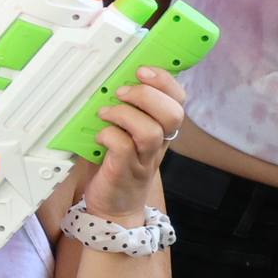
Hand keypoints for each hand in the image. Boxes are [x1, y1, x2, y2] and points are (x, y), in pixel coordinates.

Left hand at [78, 65, 183, 221]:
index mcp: (161, 128)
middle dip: (147, 95)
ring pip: (151, 131)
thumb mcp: (124, 131)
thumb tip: (106, 77)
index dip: (165, 81)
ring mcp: (143, 159)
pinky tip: (99, 137)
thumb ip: (123, 108)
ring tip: (106, 113)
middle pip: (173, 114)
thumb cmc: (115, 163)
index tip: (143, 70)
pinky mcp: (124, 171)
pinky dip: (109, 135)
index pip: (178, 99)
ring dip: (126, 115)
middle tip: (121, 93)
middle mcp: (158, 143)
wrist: (113, 207)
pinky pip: (124, 148)